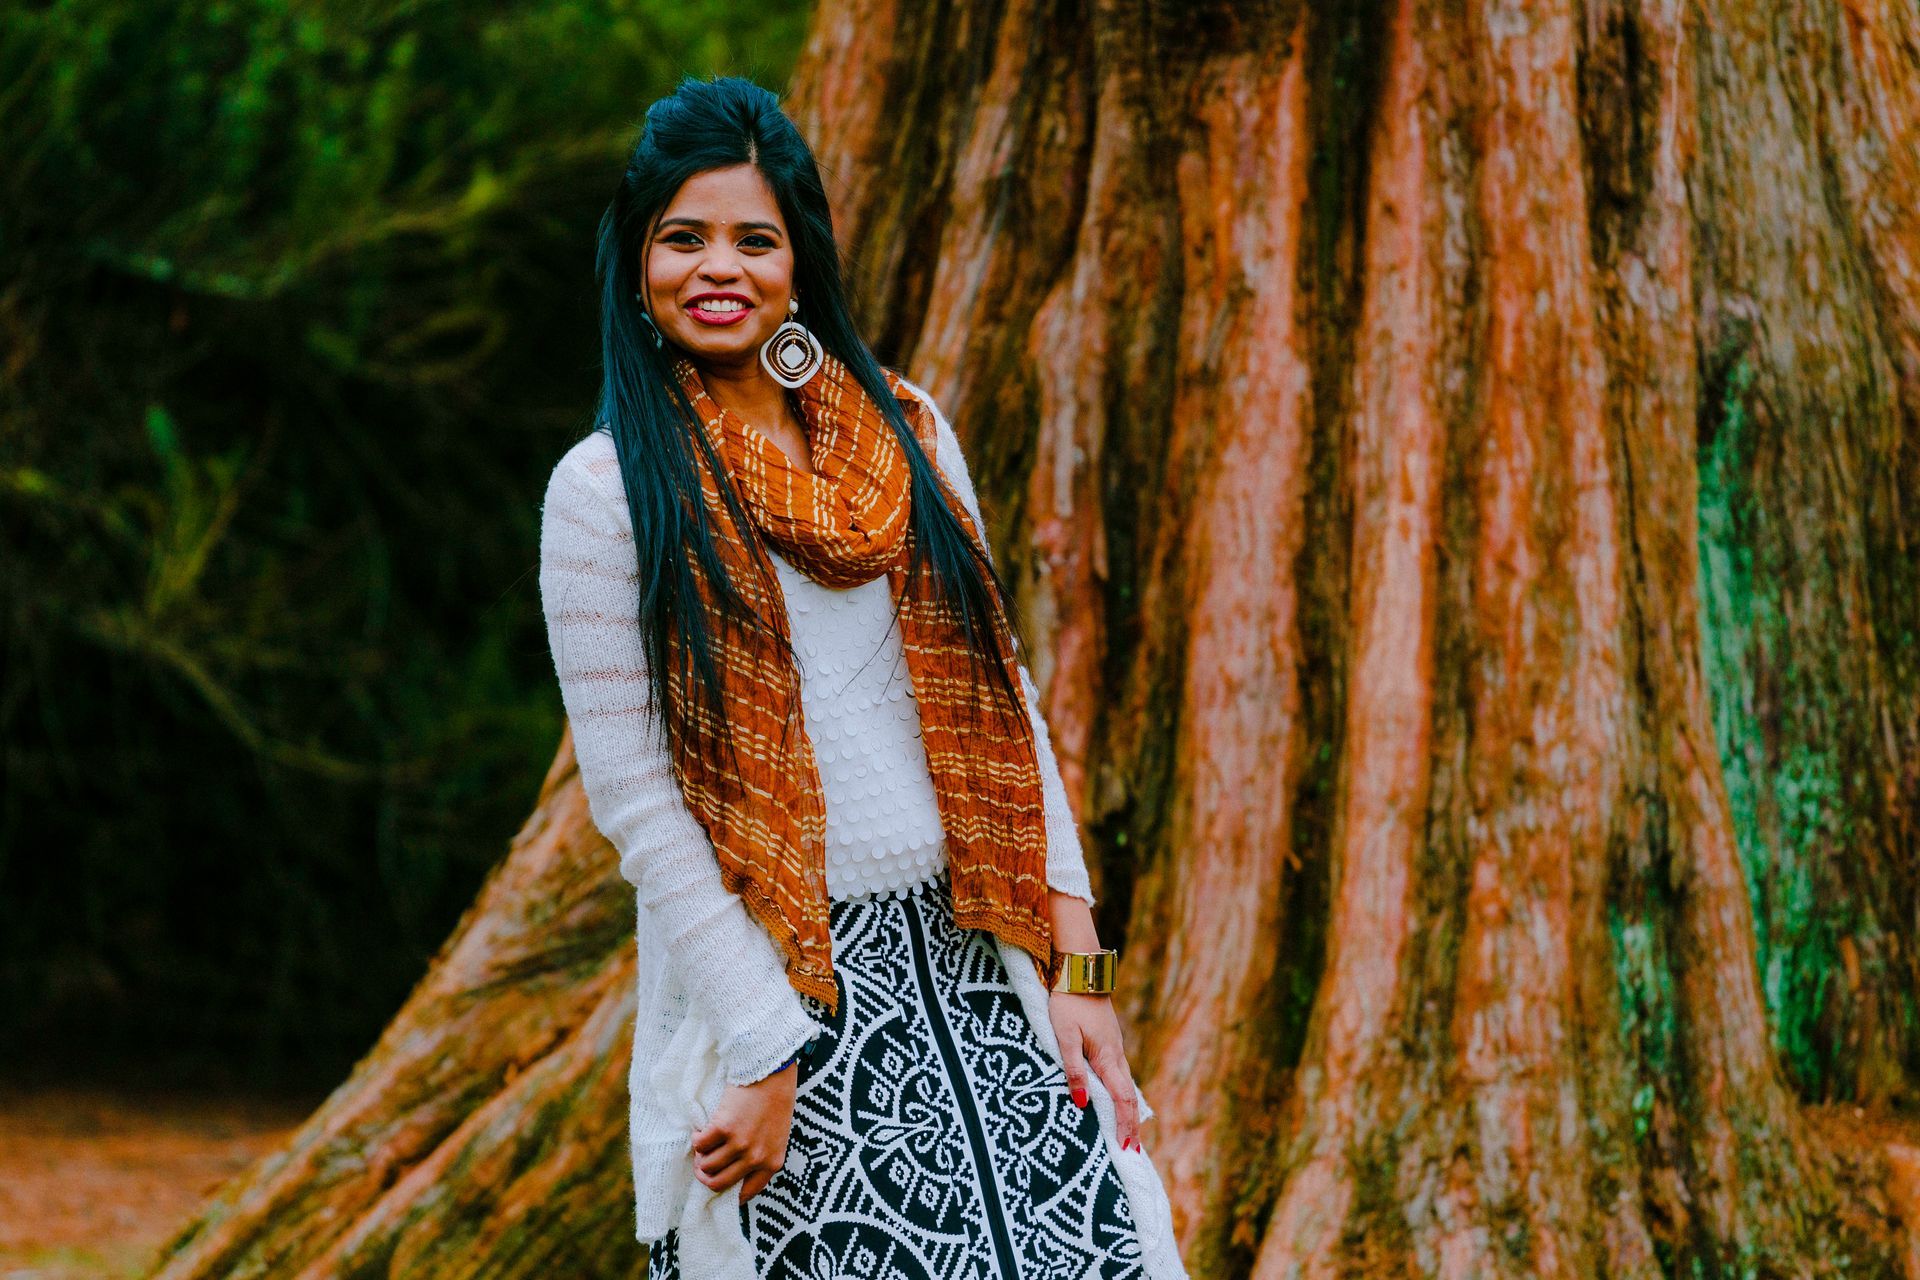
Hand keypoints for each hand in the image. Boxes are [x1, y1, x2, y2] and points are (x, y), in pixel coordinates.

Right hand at [690, 1060, 798, 1201]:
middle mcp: (755, 1158)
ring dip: (700, 1157)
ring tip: (703, 1144)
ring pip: (706, 1165)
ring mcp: (739, 1144)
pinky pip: (700, 1144)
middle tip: (701, 1164)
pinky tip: (701, 1130)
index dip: (728, 1193)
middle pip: (719, 1183)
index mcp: (772, 1163)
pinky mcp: (723, 1128)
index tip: (718, 1184)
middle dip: (705, 1176)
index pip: (747, 1193)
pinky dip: (697, 1138)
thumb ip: (762, 1156)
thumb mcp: (777, 1136)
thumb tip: (736, 1171)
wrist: (772, 1073)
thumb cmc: (776, 1101)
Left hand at [1048, 989, 1142, 1151]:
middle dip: (1131, 1124)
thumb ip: (1072, 1069)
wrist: (1080, 970)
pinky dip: (1121, 1093)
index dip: (1126, 1126)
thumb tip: (1081, 1103)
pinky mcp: (1108, 1040)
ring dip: (1127, 1110)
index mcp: (1107, 1058)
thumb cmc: (1068, 1002)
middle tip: (1131, 1151)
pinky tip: (1116, 1099)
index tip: (1127, 1149)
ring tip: (1127, 1132)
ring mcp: (1114, 1047)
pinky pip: (1118, 1073)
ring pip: (1125, 1085)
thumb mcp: (1064, 1037)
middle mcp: (1116, 1055)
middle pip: (1129, 1096)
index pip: (1122, 1100)